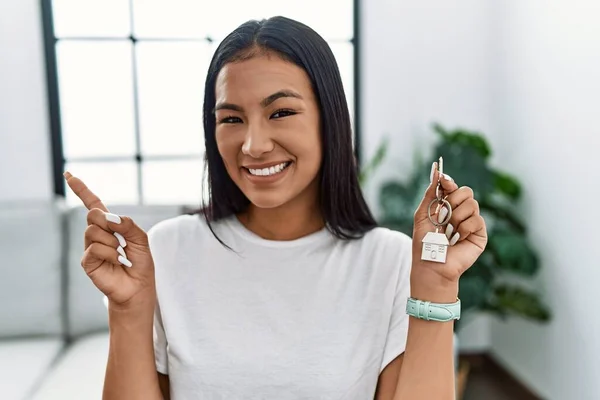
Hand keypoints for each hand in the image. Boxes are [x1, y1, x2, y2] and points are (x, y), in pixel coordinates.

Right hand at [64, 172, 155, 306]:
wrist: (138, 286)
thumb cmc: (140, 262)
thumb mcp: (141, 239)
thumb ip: (128, 224)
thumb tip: (109, 217)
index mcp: (110, 225)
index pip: (93, 204)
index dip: (81, 189)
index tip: (68, 175)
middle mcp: (97, 234)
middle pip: (92, 214)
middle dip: (107, 222)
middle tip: (120, 238)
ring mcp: (90, 247)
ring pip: (94, 231)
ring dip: (113, 242)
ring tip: (121, 255)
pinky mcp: (87, 261)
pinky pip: (96, 248)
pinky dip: (111, 254)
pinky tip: (118, 262)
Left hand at [411, 162, 487, 286]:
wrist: (431, 264)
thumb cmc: (424, 243)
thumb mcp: (422, 215)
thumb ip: (430, 194)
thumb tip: (436, 172)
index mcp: (446, 206)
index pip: (452, 187)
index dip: (449, 182)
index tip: (443, 180)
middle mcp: (460, 212)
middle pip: (466, 191)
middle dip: (452, 201)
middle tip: (443, 215)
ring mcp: (471, 222)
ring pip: (472, 204)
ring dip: (455, 218)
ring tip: (448, 232)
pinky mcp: (480, 233)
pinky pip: (476, 220)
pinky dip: (463, 229)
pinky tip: (457, 239)